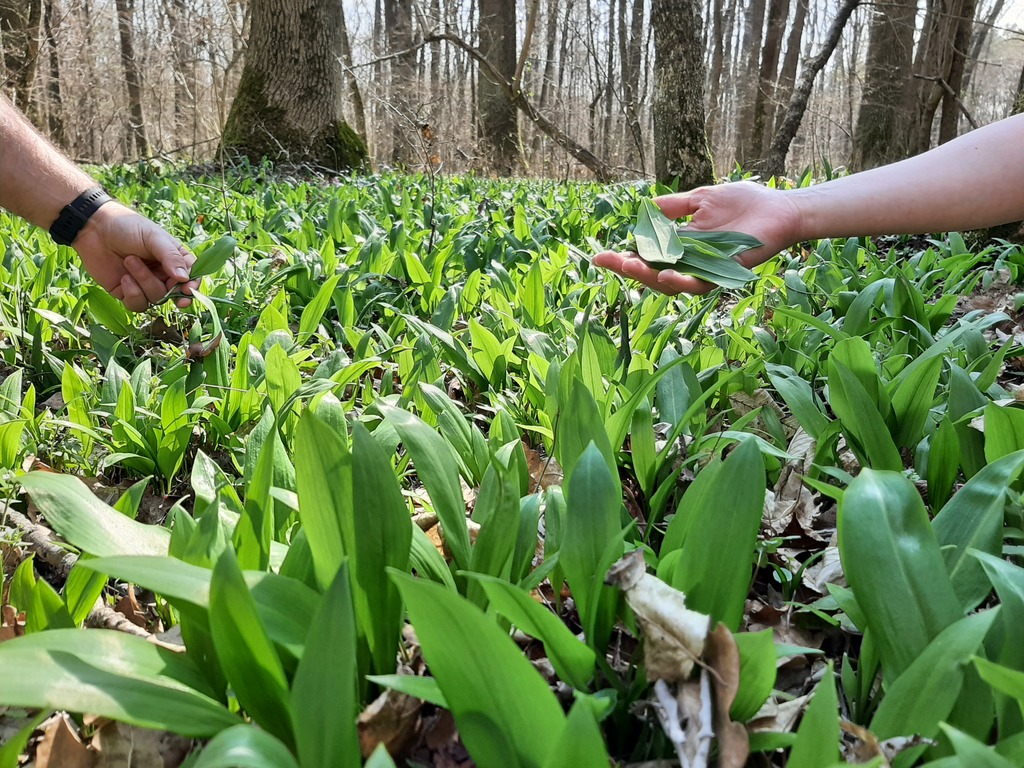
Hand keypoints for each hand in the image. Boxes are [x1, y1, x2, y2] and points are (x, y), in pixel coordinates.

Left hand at [72, 201, 199, 311]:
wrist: (93, 229)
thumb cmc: (127, 227)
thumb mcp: (153, 237)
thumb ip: (171, 257)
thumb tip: (185, 279)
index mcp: (174, 259)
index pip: (192, 277)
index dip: (192, 286)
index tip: (187, 289)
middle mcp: (163, 274)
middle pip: (175, 293)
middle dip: (167, 287)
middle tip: (162, 279)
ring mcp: (146, 284)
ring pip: (156, 298)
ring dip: (144, 282)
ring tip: (129, 261)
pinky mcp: (128, 293)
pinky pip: (138, 305)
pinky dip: (132, 294)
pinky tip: (123, 278)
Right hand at [594, 181, 801, 294]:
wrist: (780, 209)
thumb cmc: (745, 203)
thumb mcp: (701, 198)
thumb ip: (674, 206)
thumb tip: (645, 209)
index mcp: (682, 246)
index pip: (647, 257)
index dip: (623, 258)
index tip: (601, 255)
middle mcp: (690, 263)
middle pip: (651, 273)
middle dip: (627, 269)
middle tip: (606, 261)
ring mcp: (705, 272)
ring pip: (670, 283)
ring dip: (647, 276)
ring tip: (627, 266)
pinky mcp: (723, 277)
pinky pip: (698, 286)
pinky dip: (680, 282)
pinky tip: (664, 275)